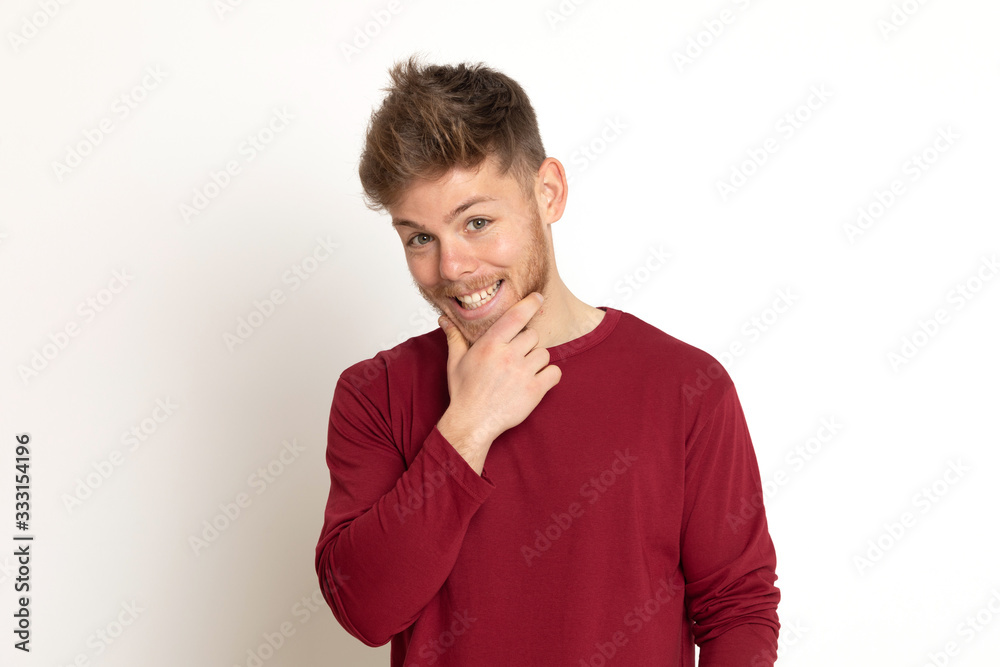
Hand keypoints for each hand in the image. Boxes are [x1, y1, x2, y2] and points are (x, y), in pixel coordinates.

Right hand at [436, 293, 561, 473]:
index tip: (538, 298)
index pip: (516, 316)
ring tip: (524, 370)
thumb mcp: (456, 362)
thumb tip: (444, 319)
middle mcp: (508, 356)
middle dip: (527, 343)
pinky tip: (538, 380)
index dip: (530, 304)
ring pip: (544, 353)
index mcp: (490, 345)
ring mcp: (523, 373)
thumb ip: (455, 337)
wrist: (472, 422)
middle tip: (517, 356)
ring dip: (538, 359)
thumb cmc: (464, 392)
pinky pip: (554, 373)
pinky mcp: (535, 391)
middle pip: (533, 335)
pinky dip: (550, 375)